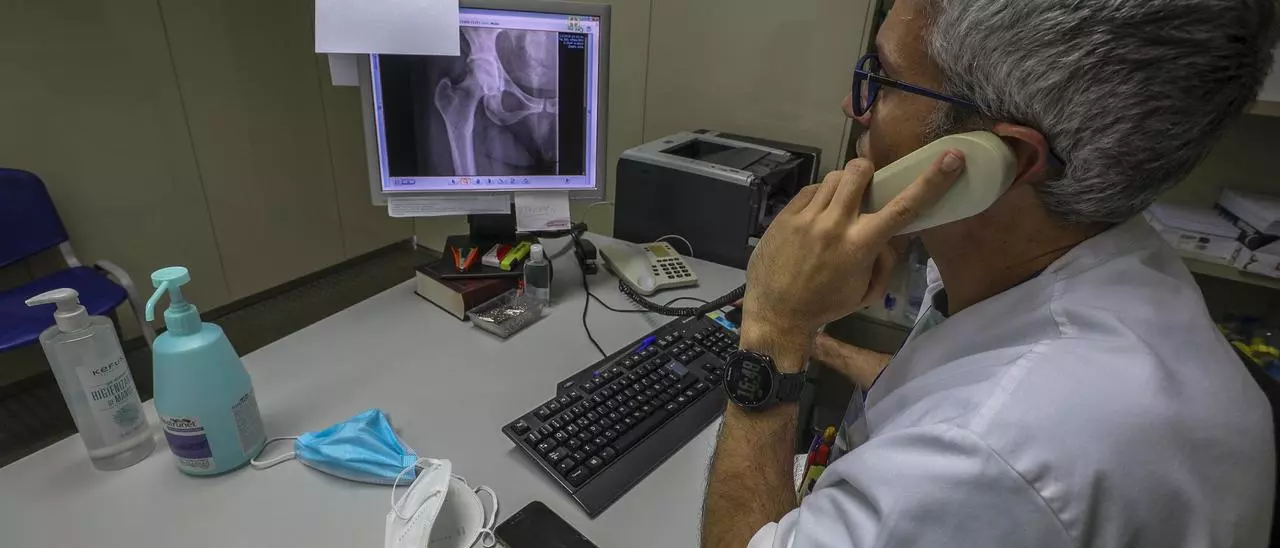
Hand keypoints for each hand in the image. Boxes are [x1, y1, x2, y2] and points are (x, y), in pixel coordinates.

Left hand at [741, 152, 964, 365]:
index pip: (904, 207)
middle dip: (868, 173)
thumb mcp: (866, 292)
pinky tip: (818, 215)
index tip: (952, 157)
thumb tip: (894, 234)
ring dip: (844, 186)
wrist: (778, 313)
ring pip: (834, 177)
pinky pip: (811, 190)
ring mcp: (807, 217)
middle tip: (867, 187)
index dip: (932, 180)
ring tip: (839, 206)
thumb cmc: (826, 305)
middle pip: (860, 172)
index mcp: (860, 245)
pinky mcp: (786, 215)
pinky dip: (820, 196)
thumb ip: (885, 260)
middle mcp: (835, 225)